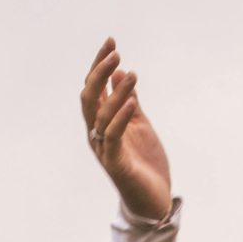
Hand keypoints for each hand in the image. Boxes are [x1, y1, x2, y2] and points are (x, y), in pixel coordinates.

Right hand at [81, 37, 172, 223]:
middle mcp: (96, 133)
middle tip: (115, 50)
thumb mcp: (139, 124)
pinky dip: (120, 117)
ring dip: (115, 91)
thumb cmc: (144, 163)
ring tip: (131, 73)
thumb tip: (121, 72)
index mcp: (100, 122)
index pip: (94, 87)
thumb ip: (128, 100)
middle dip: (99, 72)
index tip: (111, 41)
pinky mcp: (115, 163)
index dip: (99, 63)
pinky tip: (130, 101)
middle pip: (89, 96)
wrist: (153, 200)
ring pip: (100, 114)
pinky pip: (113, 135)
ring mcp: (103, 148)